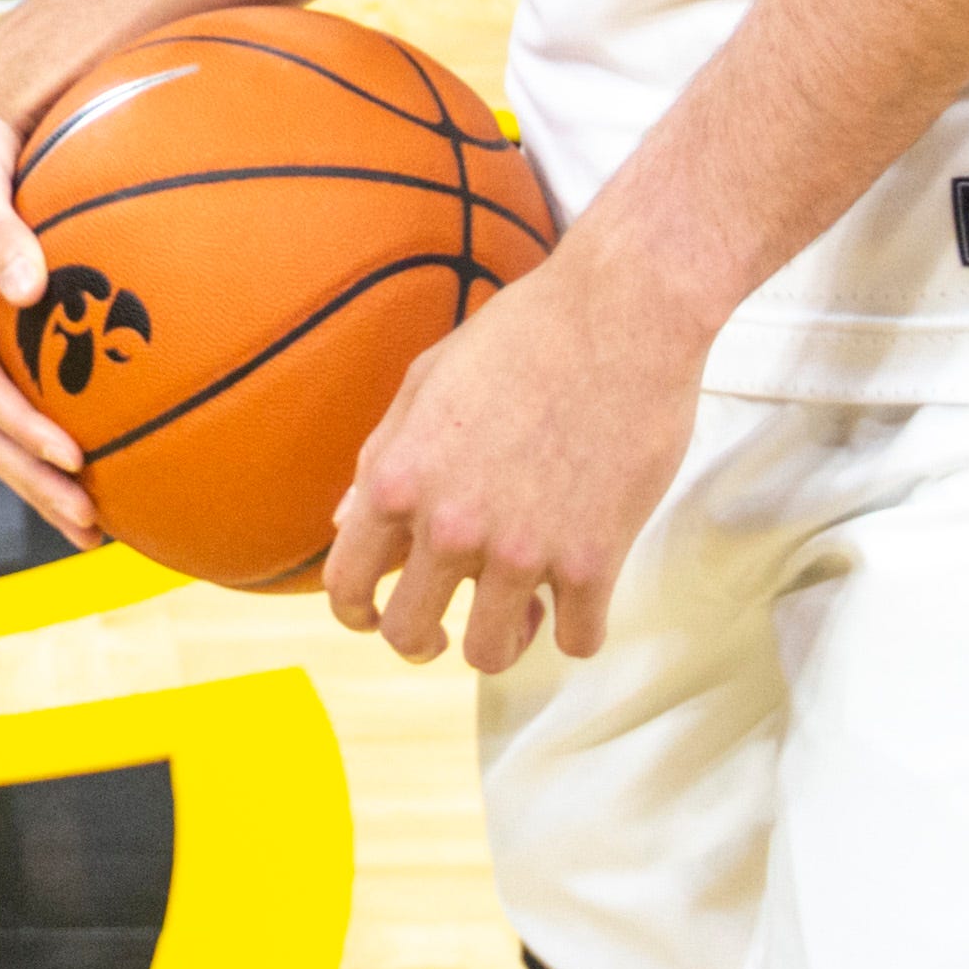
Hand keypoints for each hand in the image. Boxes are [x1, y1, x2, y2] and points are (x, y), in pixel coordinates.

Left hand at [320, 241, 707, 673]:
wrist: (623, 314)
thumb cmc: (522, 334)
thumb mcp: (426, 382)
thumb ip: (383, 456)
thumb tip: (346, 522)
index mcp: (398, 480)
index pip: (346, 586)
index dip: (356, 613)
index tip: (376, 615)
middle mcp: (450, 526)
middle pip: (410, 635)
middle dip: (423, 640)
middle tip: (447, 628)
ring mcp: (522, 550)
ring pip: (492, 655)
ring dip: (502, 641)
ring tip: (519, 611)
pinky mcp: (594, 561)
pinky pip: (576, 642)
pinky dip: (575, 628)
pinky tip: (578, 598)